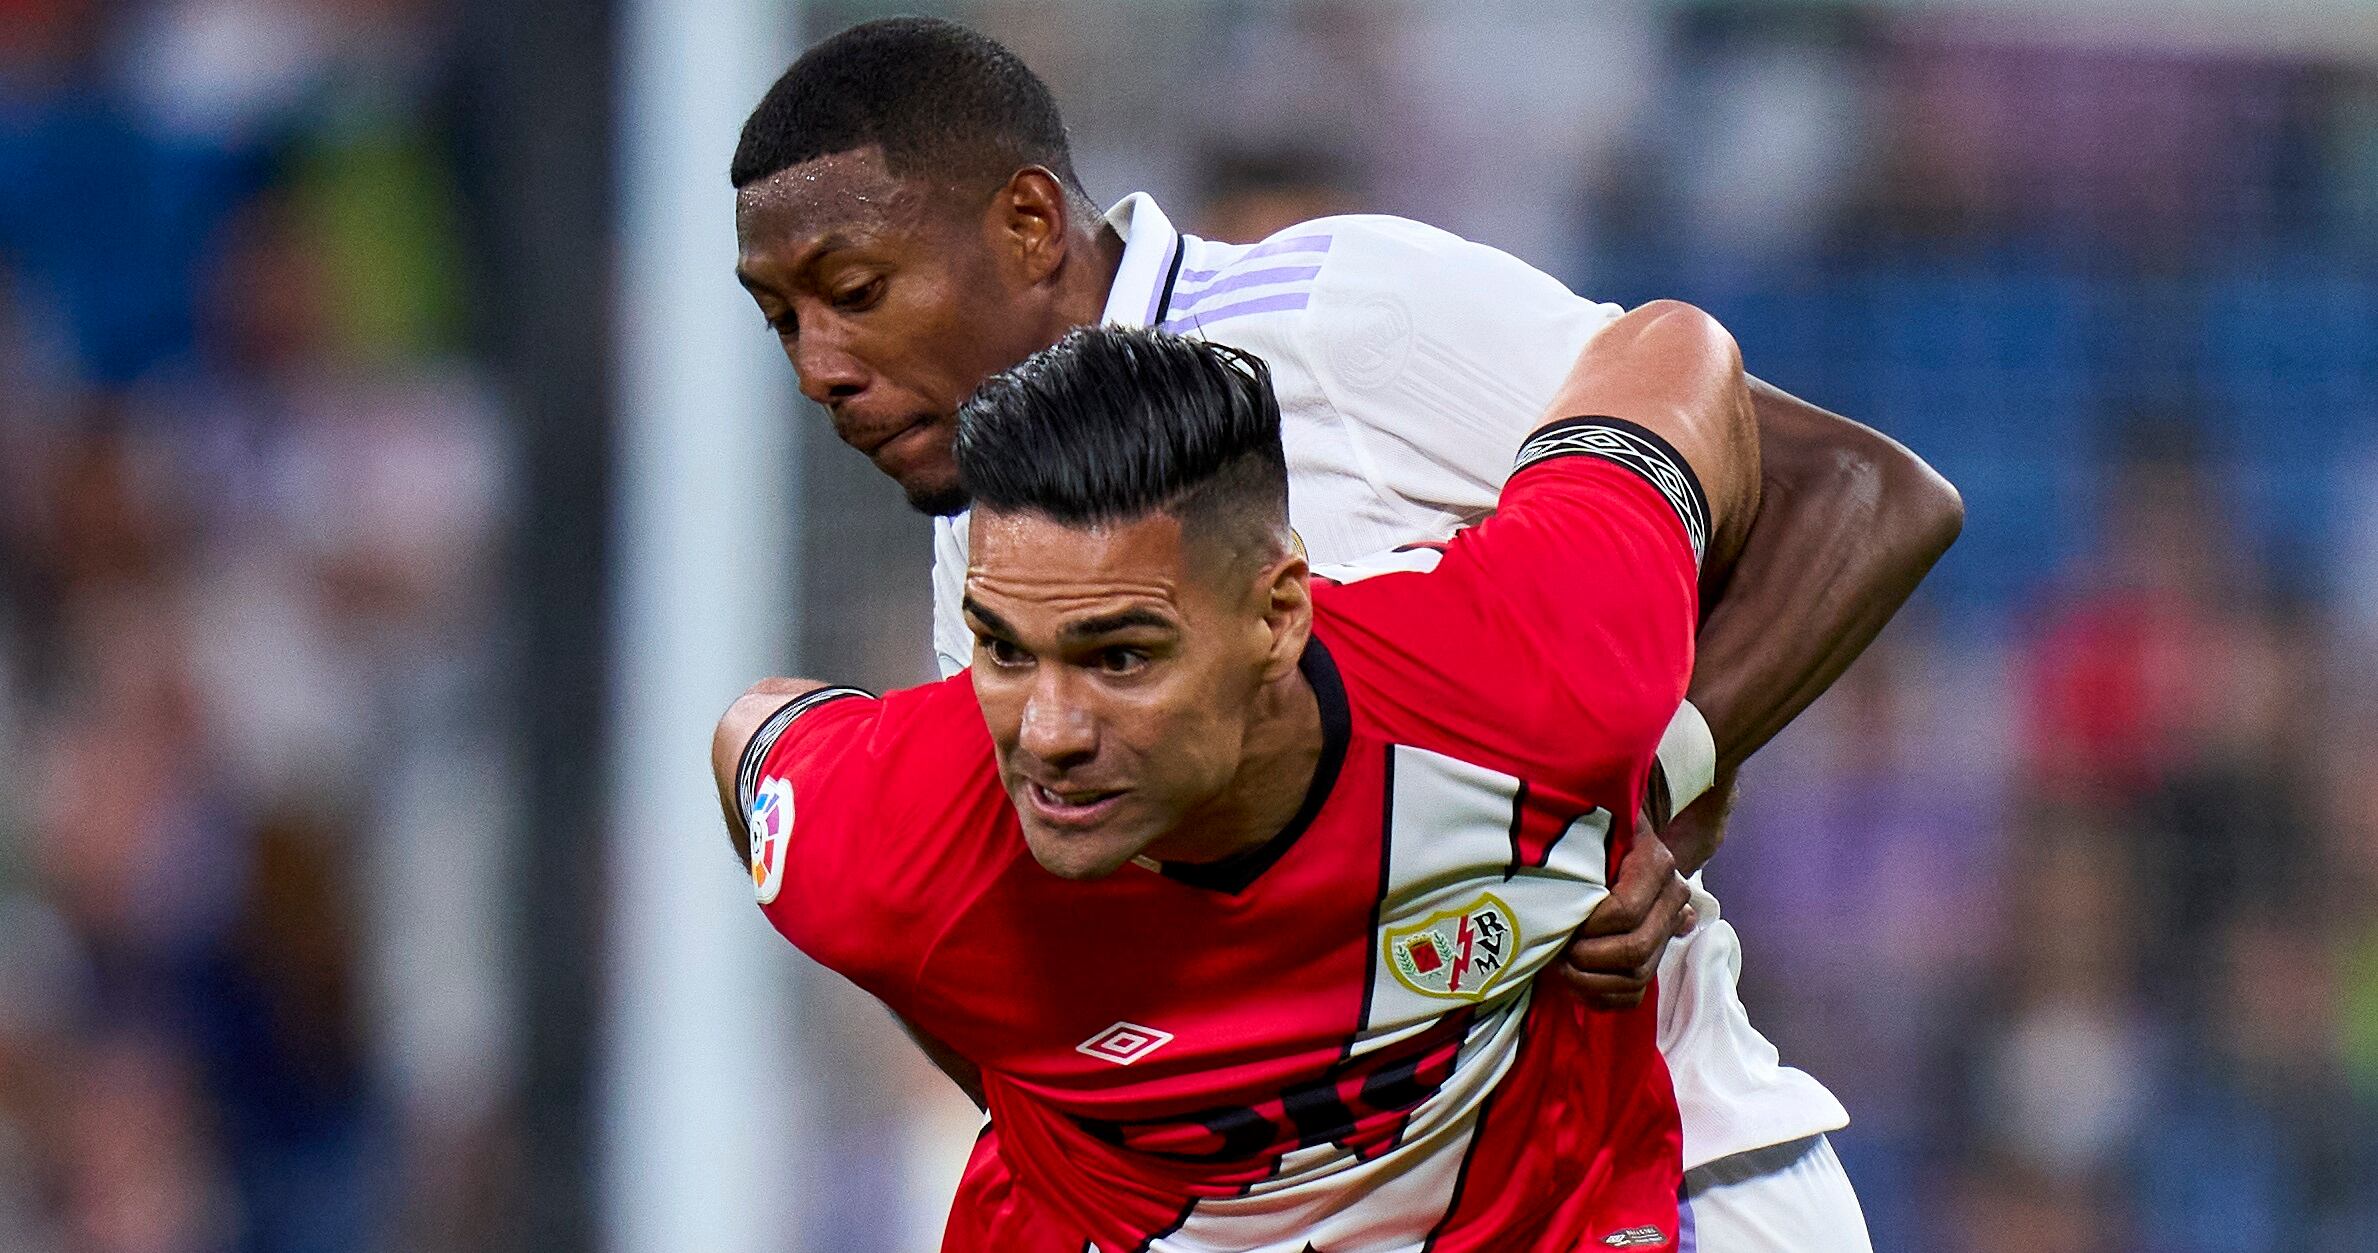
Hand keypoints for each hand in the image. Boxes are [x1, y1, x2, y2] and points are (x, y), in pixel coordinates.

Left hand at [1560, 827, 1695, 1008]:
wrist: (1619, 846)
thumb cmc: (1593, 835)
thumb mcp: (1592, 830)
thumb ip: (1585, 844)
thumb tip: (1571, 865)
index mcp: (1657, 865)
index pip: (1626, 911)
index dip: (1590, 925)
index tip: (1562, 922)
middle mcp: (1672, 900)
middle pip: (1634, 950)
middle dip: (1588, 958)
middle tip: (1558, 951)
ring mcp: (1666, 932)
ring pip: (1636, 977)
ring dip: (1590, 982)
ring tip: (1559, 968)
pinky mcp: (1654, 957)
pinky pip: (1633, 996)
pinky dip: (1601, 998)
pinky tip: (1573, 986)